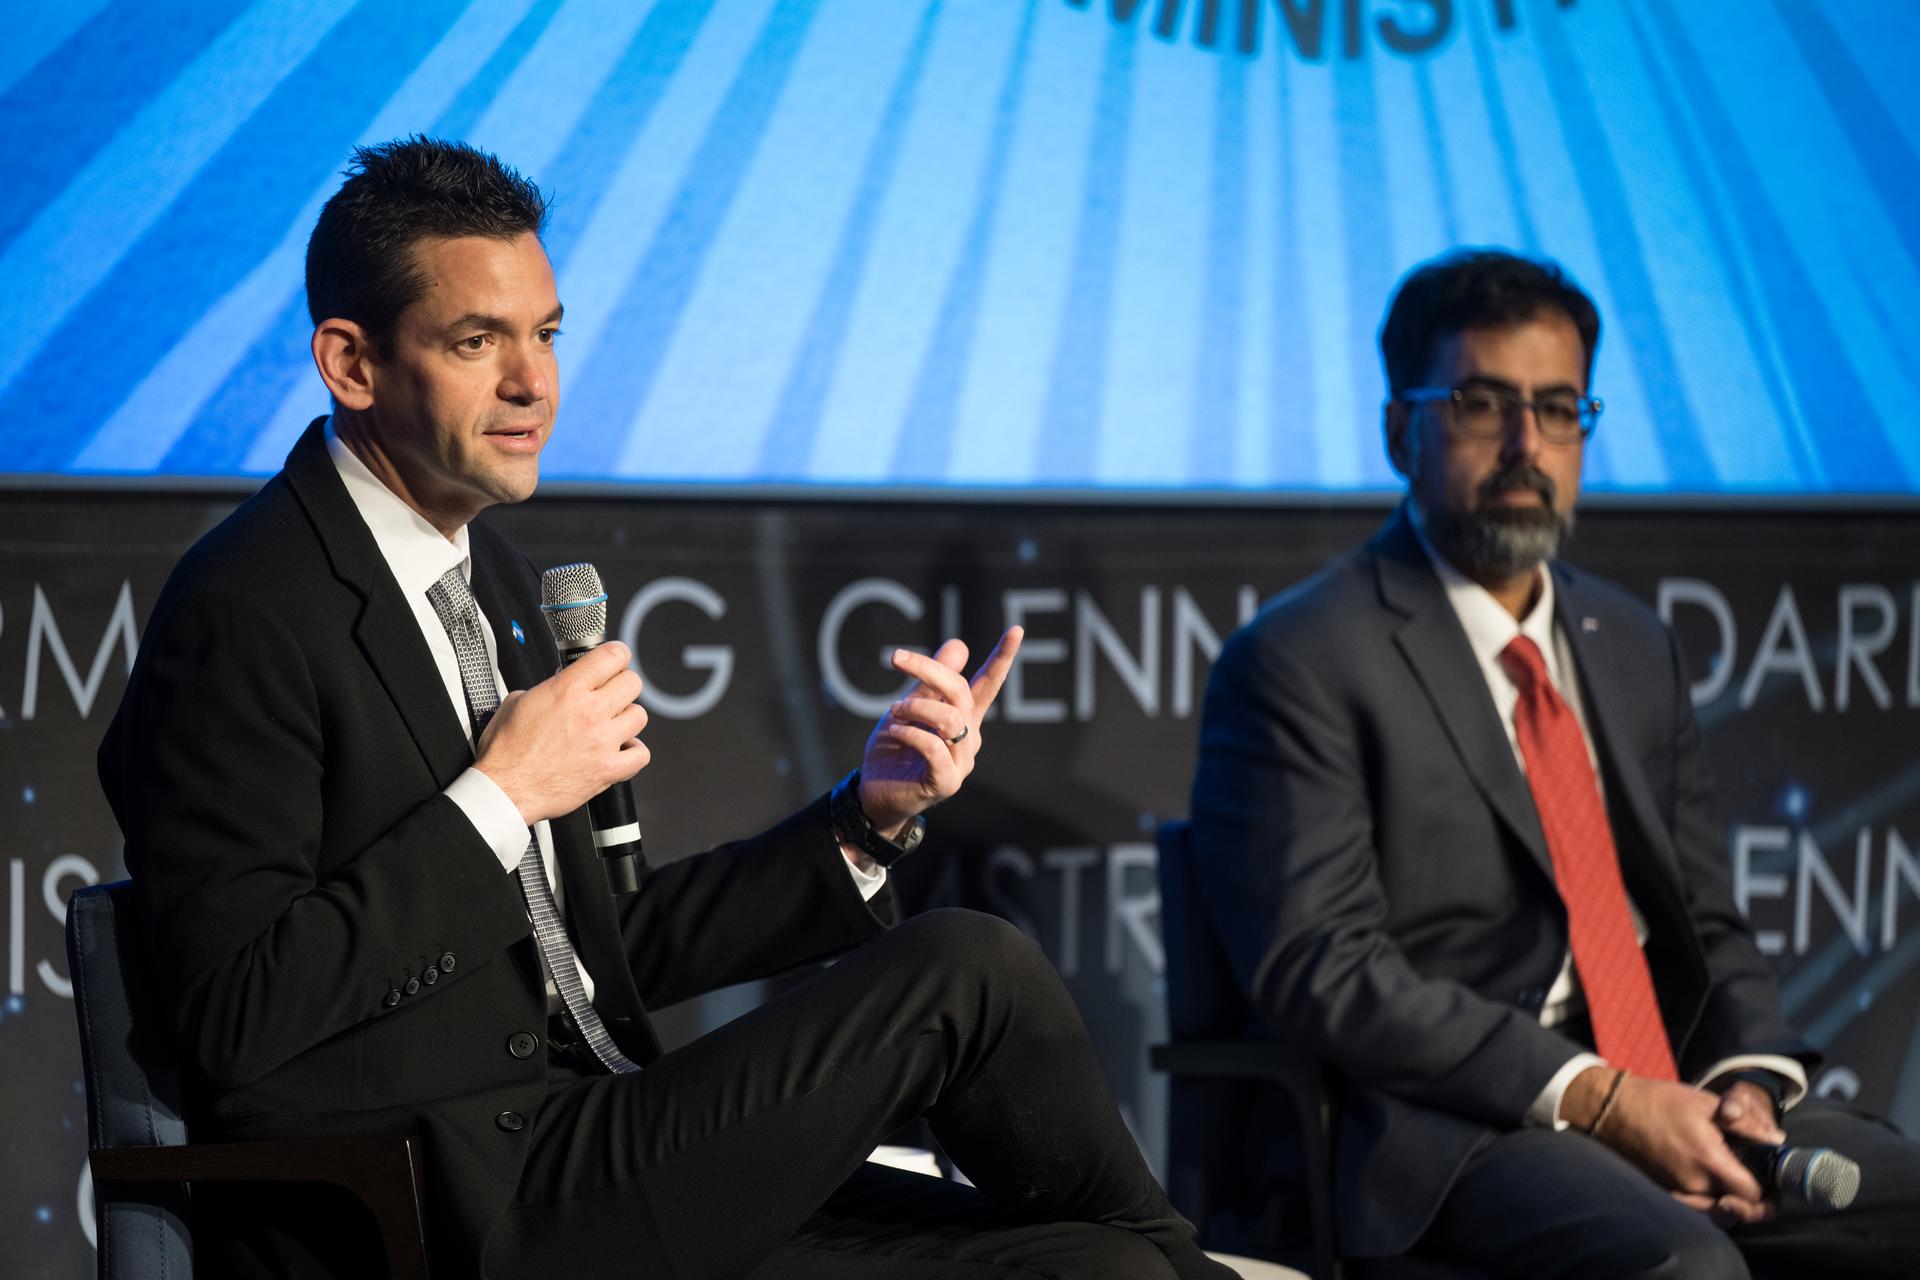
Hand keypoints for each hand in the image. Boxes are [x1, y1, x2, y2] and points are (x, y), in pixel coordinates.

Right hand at [474, 641, 648, 825]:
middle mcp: (590, 712)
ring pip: (639, 716)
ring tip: (611, 724)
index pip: (613, 656)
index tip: (617, 658)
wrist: (505, 789)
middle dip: (622, 684)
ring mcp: (602, 741)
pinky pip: (641, 754)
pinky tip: (620, 750)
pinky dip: (634, 752)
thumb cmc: (506, 750)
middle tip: (611, 693)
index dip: (618, 654)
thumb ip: (547, 687)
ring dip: (627, 718)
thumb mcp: (518, 701)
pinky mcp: (608, 770)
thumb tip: (560, 682)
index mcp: (567, 690)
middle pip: (632, 682)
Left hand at [855, 627, 1023, 836]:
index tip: (1016, 630)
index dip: (1002, 658)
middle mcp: (969, 738)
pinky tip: (896, 732)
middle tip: (896, 658)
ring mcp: (961, 762)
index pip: (988, 684)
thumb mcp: (910, 706)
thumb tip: (960, 644)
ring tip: (894, 711)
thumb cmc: (894, 748)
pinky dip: (912, 733)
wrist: (874, 792)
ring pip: (950, 719)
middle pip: (962, 693)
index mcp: (964, 717)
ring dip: (916, 707)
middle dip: (930, 670)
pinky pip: (934, 747)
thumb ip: (932, 681)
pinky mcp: (946, 782)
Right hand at [1573, 1071, 1775, 1226]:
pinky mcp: (1666, 1192)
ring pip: (1718, 1211)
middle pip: (1738, 1208)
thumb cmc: (1660, 1101)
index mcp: (1709, 1160)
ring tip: (1740, 1184)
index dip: (1769, 1190)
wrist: (1614, 1109)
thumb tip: (1777, 1140)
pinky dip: (1711, 1202)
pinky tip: (1714, 1187)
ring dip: (1733, 1202)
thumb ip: (1746, 1123)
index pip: (1753, 1193)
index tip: (1773, 1178)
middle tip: (1763, 1187)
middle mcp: (1694, 1183)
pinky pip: (1698, 1207)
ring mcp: (1677, 1191)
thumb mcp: (1707, 1103)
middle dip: (1755, 1201)